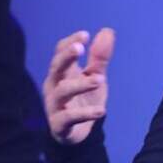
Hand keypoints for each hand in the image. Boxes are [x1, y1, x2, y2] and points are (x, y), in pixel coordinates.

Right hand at [42, 28, 114, 143]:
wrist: (79, 132)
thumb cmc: (84, 98)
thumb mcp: (95, 76)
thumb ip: (99, 57)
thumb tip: (107, 30)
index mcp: (62, 72)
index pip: (60, 53)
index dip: (70, 43)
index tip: (85, 35)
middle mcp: (54, 86)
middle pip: (56, 68)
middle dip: (66, 57)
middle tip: (80, 48)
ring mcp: (55, 106)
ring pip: (62, 92)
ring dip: (80, 84)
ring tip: (101, 79)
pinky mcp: (59, 125)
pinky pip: (69, 118)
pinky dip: (85, 114)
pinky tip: (101, 110)